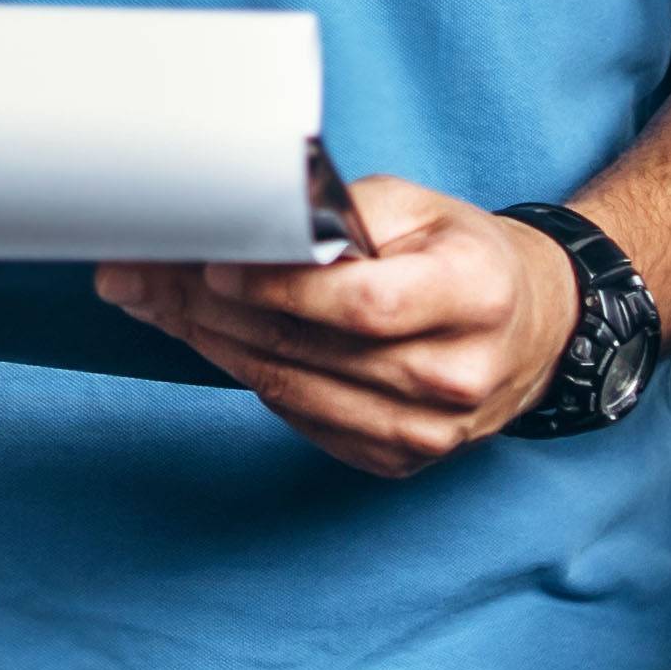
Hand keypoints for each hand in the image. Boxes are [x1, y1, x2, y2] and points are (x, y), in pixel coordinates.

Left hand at [97, 177, 580, 479]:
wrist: (533, 329)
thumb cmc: (466, 258)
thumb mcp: (422, 208)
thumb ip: (343, 214)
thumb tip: (250, 219)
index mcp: (473, 296)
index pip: (361, 303)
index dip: (279, 288)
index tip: (209, 263)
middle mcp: (455, 375)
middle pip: (310, 348)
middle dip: (209, 308)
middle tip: (138, 275)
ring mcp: (428, 433)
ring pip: (291, 389)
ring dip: (209, 343)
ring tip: (151, 302)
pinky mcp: (398, 461)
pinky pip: (300, 418)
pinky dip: (246, 375)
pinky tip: (206, 339)